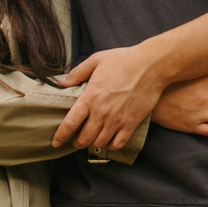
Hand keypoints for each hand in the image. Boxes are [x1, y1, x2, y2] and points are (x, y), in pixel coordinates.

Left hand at [53, 38, 169, 151]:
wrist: (152, 65)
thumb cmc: (124, 60)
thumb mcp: (96, 60)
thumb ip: (77, 73)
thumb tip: (61, 83)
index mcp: (91, 97)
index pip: (70, 123)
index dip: (60, 136)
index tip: (55, 142)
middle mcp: (102, 112)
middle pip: (84, 138)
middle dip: (76, 142)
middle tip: (75, 140)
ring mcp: (117, 120)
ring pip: (99, 143)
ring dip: (92, 144)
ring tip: (91, 140)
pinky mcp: (131, 124)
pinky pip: (117, 144)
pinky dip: (110, 146)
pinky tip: (108, 140)